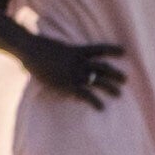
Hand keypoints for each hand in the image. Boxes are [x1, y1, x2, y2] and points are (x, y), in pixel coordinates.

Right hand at [0, 20, 133, 107]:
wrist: (30, 50)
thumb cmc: (37, 47)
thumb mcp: (54, 46)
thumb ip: (61, 52)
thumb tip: (59, 53)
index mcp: (77, 50)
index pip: (99, 49)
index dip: (112, 50)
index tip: (124, 51)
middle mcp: (80, 61)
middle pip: (103, 67)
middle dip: (115, 74)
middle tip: (125, 79)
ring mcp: (75, 73)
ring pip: (99, 81)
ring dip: (110, 88)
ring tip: (119, 94)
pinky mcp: (68, 84)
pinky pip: (86, 94)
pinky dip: (95, 102)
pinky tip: (101, 107)